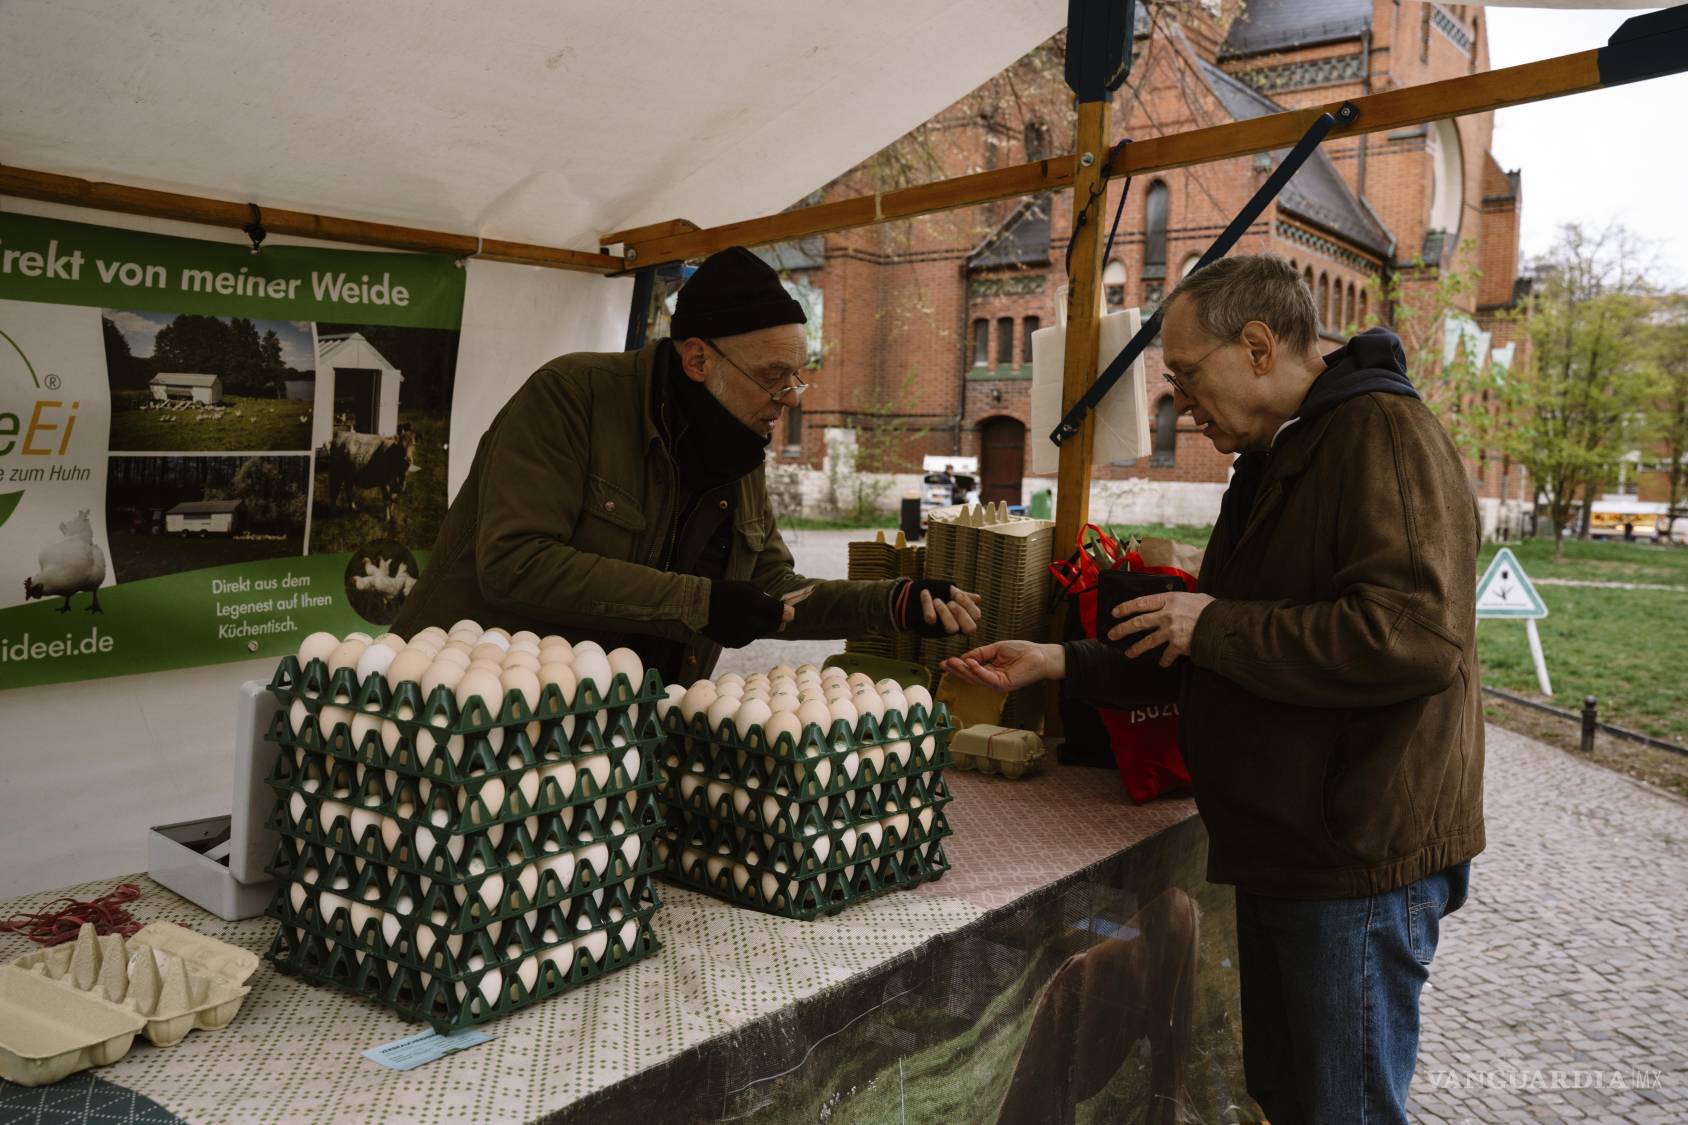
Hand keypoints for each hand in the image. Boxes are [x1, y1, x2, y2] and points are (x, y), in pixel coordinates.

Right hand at [703, 580, 792, 647]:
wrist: (700, 605)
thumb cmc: (726, 591)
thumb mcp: (748, 587)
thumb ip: (765, 597)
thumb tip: (778, 606)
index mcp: (760, 605)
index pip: (785, 614)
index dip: (787, 612)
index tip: (786, 611)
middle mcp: (755, 623)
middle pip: (776, 626)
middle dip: (776, 620)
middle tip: (769, 614)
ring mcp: (745, 635)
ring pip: (761, 633)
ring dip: (758, 626)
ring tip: (744, 616)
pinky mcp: (736, 643)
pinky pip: (748, 639)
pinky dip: (745, 632)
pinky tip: (735, 623)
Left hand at [894, 579, 983, 637]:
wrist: (908, 595)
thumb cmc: (932, 592)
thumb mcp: (948, 591)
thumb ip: (962, 596)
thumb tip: (978, 599)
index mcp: (962, 616)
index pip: (976, 616)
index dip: (969, 605)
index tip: (956, 594)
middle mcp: (955, 625)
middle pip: (970, 629)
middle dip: (962, 613)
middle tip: (950, 602)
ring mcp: (941, 629)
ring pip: (952, 628)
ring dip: (946, 611)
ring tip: (937, 600)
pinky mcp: (927, 628)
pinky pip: (931, 619)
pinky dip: (928, 603)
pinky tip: (925, 593)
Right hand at [940, 640, 1063, 692]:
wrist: (1041, 655)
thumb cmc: (1023, 651)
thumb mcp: (996, 649)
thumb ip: (980, 654)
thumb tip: (965, 657)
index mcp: (991, 671)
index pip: (970, 671)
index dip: (957, 667)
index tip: (944, 663)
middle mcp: (992, 680)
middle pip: (970, 677)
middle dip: (956, 670)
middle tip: (945, 663)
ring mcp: (997, 684)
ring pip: (975, 679)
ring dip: (963, 670)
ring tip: (953, 661)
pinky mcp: (1003, 685)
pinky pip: (986, 678)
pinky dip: (977, 670)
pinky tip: (970, 663)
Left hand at [1105, 591, 1214, 666]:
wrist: (1223, 624)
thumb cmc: (1210, 608)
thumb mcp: (1193, 597)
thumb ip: (1179, 601)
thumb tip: (1173, 604)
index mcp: (1169, 599)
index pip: (1142, 602)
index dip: (1126, 608)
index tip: (1115, 612)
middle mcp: (1166, 614)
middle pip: (1139, 622)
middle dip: (1123, 629)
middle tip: (1112, 634)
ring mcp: (1171, 631)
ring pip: (1148, 641)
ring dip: (1136, 648)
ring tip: (1129, 654)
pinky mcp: (1178, 645)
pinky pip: (1167, 655)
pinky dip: (1164, 660)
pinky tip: (1162, 664)